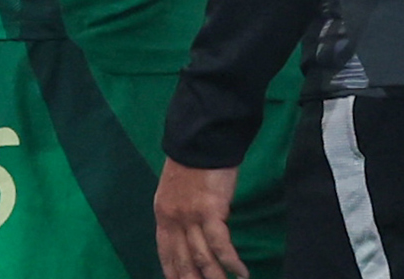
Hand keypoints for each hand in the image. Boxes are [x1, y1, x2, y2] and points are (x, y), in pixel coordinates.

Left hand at [155, 160, 246, 278]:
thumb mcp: (176, 188)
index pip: (166, 252)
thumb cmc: (193, 159)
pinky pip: (221, 244)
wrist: (202, 138)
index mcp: (163, 214)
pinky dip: (231, 261)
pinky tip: (241, 272)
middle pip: (183, 261)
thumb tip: (192, 230)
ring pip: (202, 258)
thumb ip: (180, 211)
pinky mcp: (211, 211)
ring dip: (214, 278)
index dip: (172, 273)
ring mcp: (191, 217)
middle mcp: (173, 219)